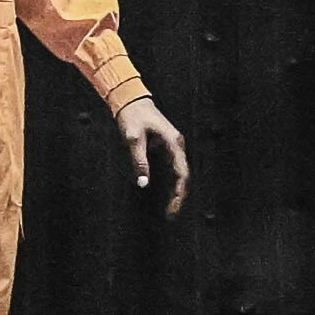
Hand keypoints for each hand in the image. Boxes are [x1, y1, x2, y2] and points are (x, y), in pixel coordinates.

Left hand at [114, 91, 190, 215]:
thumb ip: (139, 161)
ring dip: (175, 191)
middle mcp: (177, 145)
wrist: (130, 99)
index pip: (182, 173)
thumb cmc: (132, 117)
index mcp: (174, 143)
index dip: (179, 192)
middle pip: (183, 175)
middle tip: (171, 214)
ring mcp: (172, 146)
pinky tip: (164, 194)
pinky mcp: (165, 147)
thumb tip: (143, 184)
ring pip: (178, 173)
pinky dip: (169, 182)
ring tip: (170, 209)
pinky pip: (170, 168)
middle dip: (179, 196)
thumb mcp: (132, 139)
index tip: (173, 208)